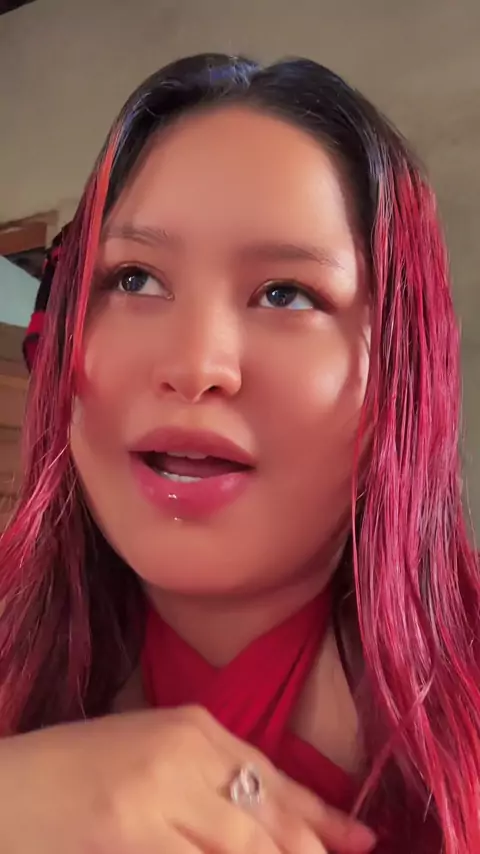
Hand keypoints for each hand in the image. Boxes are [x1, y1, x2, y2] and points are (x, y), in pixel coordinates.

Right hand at [0, 706, 375, 852]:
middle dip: (310, 853)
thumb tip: (263, 823)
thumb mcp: (152, 761)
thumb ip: (209, 783)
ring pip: (248, 845)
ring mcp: (159, 786)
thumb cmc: (75, 774)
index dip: (324, 818)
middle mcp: (187, 748)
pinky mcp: (130, 823)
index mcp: (196, 726)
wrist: (4, 785)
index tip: (362, 842)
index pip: (278, 779)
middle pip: (272, 817)